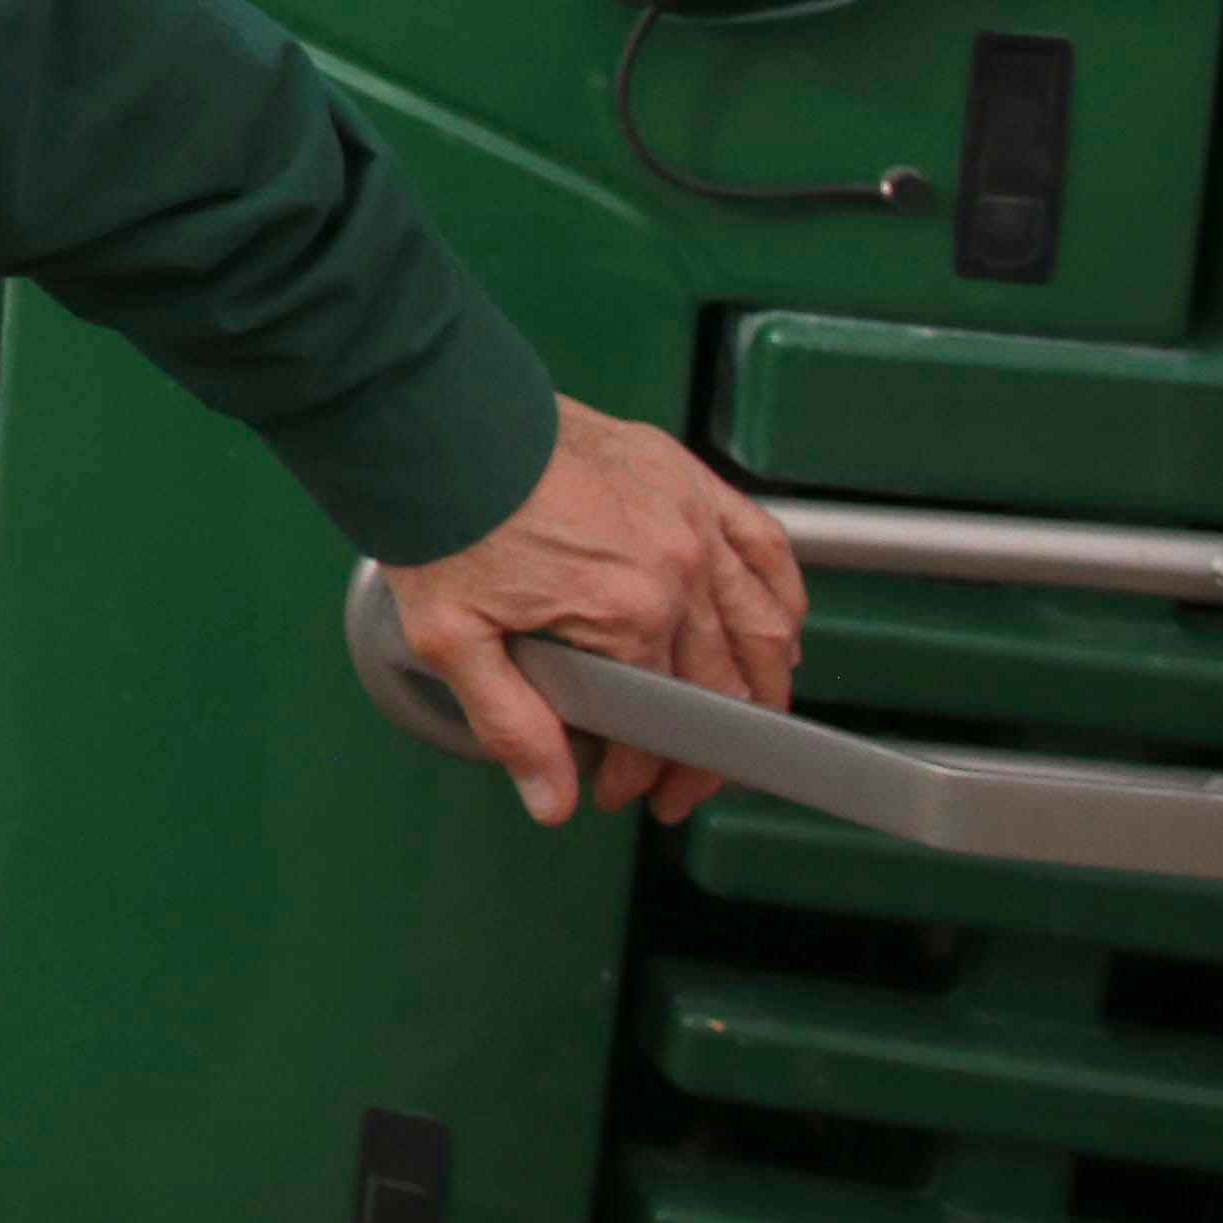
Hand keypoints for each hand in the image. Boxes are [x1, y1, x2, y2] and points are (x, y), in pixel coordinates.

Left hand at [378, 401, 803, 829]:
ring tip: (740, 728)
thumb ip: (511, 725)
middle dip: (701, 751)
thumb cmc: (442, 518)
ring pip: (764, 624)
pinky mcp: (686, 478)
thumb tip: (552, 801)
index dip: (642, 770)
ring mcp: (691, 519)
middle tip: (677, 783)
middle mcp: (677, 568)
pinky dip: (782, 598)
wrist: (439, 422)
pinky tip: (779, 632)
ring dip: (762, 689)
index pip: (663, 720)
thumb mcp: (454, 640)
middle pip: (722, 683)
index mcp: (627, 613)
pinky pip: (765, 546)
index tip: (619, 789)